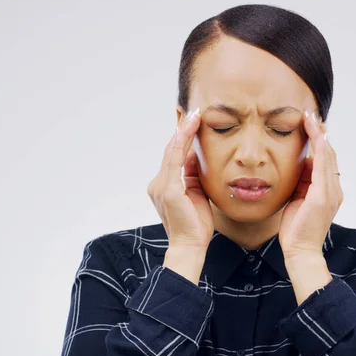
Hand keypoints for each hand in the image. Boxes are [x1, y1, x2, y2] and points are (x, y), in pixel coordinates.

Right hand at [147, 108, 213, 251]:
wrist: (191, 246)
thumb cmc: (196, 224)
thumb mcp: (197, 193)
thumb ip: (193, 175)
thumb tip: (196, 155)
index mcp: (164, 185)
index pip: (172, 156)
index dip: (181, 137)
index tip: (191, 119)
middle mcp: (158, 183)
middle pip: (170, 150)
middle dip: (182, 129)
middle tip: (194, 109)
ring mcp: (161, 186)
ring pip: (172, 151)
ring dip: (184, 130)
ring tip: (195, 113)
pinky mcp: (169, 190)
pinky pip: (175, 159)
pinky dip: (183, 141)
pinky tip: (191, 128)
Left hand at [279, 110, 343, 260]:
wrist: (300, 250)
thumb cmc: (296, 228)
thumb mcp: (298, 199)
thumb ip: (301, 183)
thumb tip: (298, 165)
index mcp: (328, 190)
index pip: (325, 159)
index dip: (319, 140)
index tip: (309, 124)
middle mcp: (334, 189)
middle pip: (328, 153)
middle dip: (320, 132)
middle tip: (309, 113)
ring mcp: (331, 192)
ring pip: (327, 155)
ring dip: (319, 135)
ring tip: (310, 118)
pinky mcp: (322, 196)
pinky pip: (323, 165)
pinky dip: (319, 148)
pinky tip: (314, 134)